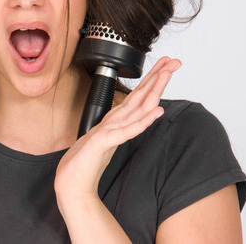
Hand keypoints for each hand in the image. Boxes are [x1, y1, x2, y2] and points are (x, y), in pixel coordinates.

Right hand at [54, 57, 180, 201]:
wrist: (71, 183)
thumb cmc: (86, 163)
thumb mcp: (108, 142)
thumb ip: (119, 129)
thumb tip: (136, 121)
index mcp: (115, 120)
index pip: (138, 96)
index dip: (153, 80)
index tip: (167, 66)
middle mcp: (113, 121)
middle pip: (139, 95)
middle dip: (157, 77)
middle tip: (173, 61)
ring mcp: (108, 130)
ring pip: (135, 106)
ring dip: (152, 89)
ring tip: (166, 75)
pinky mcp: (102, 142)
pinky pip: (128, 131)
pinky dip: (143, 120)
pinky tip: (157, 112)